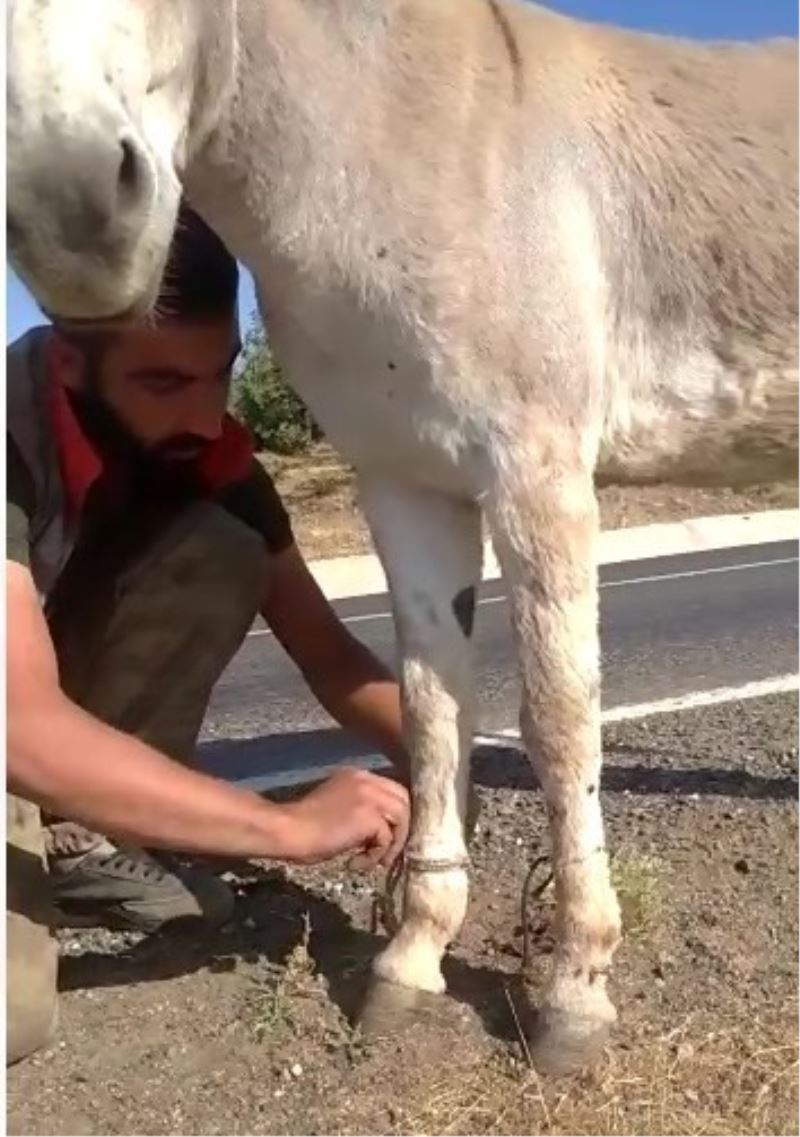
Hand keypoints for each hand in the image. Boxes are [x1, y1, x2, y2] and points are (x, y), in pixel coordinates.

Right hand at [283, 767, 409, 866]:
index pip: (391, 790)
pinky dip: (377, 854)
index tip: (385, 837)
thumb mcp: (337, 806)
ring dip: (392, 843)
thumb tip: (381, 827)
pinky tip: (356, 862)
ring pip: (402, 816)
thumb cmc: (304, 826)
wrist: (289, 831)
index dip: (394, 815)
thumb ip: (360, 807)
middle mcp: (366, 779)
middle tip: (386, 852)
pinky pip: (387, 837)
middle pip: (403, 799)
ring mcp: (369, 795)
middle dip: (400, 828)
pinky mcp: (368, 815)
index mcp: (357, 775)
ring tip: (375, 860)